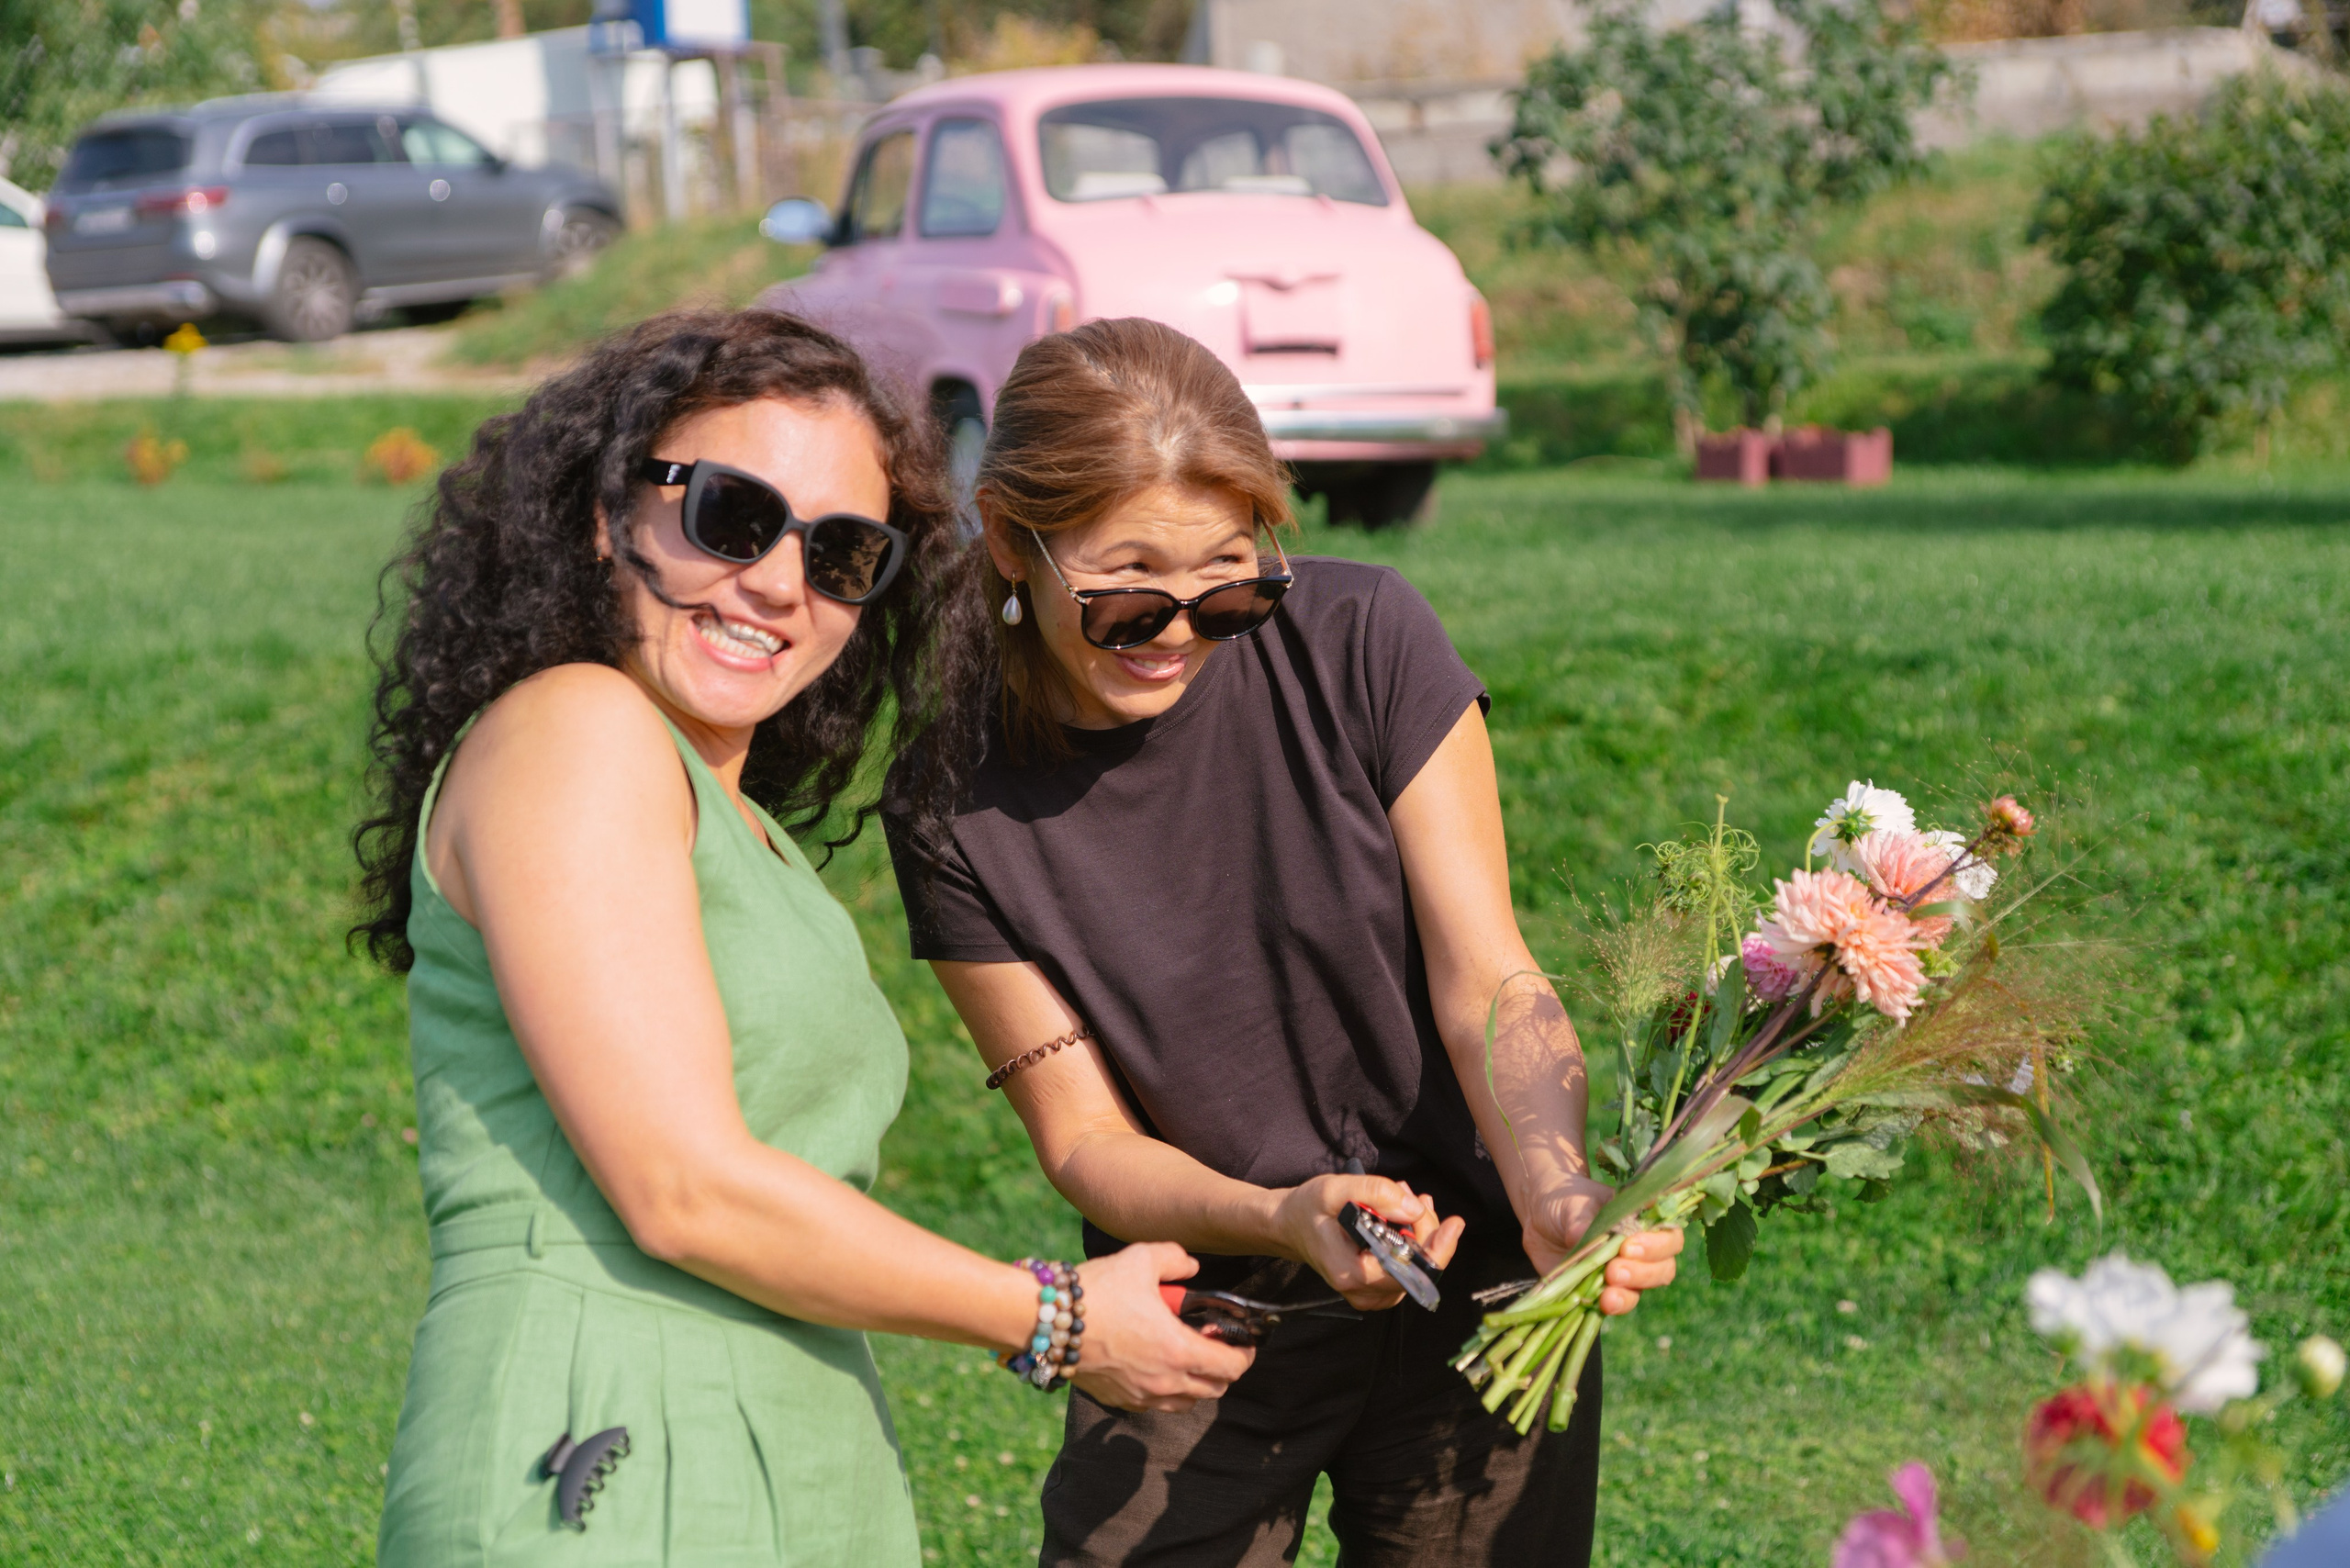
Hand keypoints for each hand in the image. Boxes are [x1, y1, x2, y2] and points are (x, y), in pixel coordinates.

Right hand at [1066, 1243, 1255, 1412]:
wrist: (1046, 1321)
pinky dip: (1167, 1390)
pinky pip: (1156, 1404)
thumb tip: (1191, 1267)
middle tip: (1214, 1344)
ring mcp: (1141, 1395)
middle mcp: (1165, 1381)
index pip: (1232, 1367)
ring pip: (1187, 1402)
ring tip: (1186, 1355)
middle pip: (1215, 1390)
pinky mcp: (1120, 1400)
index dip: (1245, 1354)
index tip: (1243, 1341)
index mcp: (1178, 1350)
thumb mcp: (1141, 1259)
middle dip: (1224, 1370)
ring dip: (1196, 1383)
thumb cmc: (1097, 1291)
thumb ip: (1174, 1259)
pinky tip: (1154, 1364)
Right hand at [1273, 1174, 1466, 1311]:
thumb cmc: (1307, 1209)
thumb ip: (1375, 1194)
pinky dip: (1412, 1241)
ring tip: (1401, 1198)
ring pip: (1416, 1269)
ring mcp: (1371, 1294)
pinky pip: (1407, 1269)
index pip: (1411, 1271)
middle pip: (1419, 1269)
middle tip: (1408, 1193)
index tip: (1454, 1223)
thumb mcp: (1334, 1189)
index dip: (1438, 1248)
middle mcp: (1364, 1292)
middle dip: (1425, 1228)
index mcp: (1353, 1274)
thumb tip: (1413, 1208)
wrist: (1288, 1226)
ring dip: (1419, 1232)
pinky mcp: (1375, 1289)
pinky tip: (1402, 1216)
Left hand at [1521, 1175, 1684, 1316]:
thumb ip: (1582, 1221)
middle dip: (1643, 1272)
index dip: (1656, 1245)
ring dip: (1628, 1293)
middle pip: (1662, 1267)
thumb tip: (1584, 1239)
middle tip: (1615, 1270)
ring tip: (1608, 1293)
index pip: (1668, 1235)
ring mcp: (1623, 1272)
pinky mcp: (1602, 1290)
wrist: (1537, 1218)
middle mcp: (1640, 1249)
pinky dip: (1612, 1305)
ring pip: (1642, 1288)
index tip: (1629, 1246)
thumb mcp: (1571, 1204)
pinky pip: (1617, 1303)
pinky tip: (1601, 1304)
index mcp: (1642, 1220)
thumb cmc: (1563, 1202)